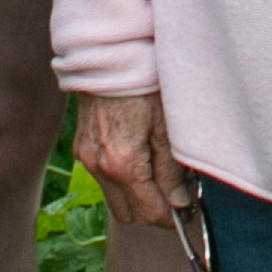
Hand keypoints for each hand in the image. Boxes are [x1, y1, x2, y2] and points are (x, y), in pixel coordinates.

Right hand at [75, 89, 191, 230]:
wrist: (108, 53)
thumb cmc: (143, 83)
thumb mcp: (167, 126)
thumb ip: (171, 171)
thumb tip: (179, 203)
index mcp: (121, 163)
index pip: (148, 212)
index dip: (172, 219)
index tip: (190, 212)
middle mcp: (98, 166)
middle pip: (128, 215)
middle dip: (153, 212)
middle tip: (178, 197)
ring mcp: (85, 157)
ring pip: (115, 198)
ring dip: (138, 196)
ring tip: (162, 177)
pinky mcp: (81, 147)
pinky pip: (104, 178)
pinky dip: (124, 179)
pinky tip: (142, 160)